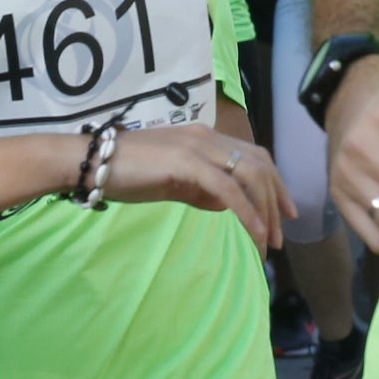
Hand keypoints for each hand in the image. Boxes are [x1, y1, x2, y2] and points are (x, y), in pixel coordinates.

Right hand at [101, 124, 290, 249]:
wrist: (93, 162)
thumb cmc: (128, 173)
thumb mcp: (174, 183)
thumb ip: (202, 190)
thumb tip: (227, 204)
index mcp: (206, 138)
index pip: (254, 155)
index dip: (276, 183)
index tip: (285, 213)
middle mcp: (208, 137)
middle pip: (260, 165)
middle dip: (277, 200)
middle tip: (283, 233)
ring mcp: (199, 147)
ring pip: (250, 176)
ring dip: (265, 210)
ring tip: (269, 241)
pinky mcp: (188, 162)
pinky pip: (228, 190)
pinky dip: (246, 212)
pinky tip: (254, 233)